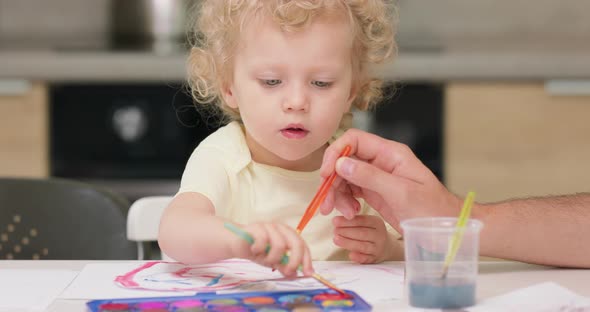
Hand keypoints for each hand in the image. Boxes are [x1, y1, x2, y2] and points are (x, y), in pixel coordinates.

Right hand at [239, 222, 313, 276]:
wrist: (236, 242)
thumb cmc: (256, 250)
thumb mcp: (272, 261)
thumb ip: (284, 267)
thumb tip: (296, 274)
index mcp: (288, 235)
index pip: (303, 246)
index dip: (307, 260)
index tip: (307, 273)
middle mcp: (281, 229)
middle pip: (297, 243)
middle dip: (295, 260)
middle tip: (288, 271)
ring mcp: (269, 226)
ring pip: (280, 244)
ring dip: (272, 258)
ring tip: (264, 259)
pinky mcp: (257, 227)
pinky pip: (263, 240)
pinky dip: (259, 250)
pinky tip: (254, 251)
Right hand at [319, 129, 460, 232]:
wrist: (446, 230)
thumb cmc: (433, 210)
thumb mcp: (401, 193)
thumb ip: (370, 177)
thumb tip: (341, 164)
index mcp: (390, 153)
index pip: (354, 140)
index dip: (336, 153)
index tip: (326, 174)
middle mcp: (381, 162)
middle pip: (344, 160)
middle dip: (332, 181)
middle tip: (327, 204)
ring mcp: (376, 177)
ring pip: (344, 178)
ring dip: (338, 195)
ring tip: (346, 214)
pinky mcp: (374, 193)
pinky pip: (351, 191)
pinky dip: (345, 202)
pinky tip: (351, 213)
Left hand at [333, 215, 394, 263]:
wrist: (387, 247)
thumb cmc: (370, 232)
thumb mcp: (367, 223)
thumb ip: (354, 220)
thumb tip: (337, 219)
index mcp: (377, 223)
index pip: (362, 221)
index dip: (348, 221)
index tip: (335, 221)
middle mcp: (380, 235)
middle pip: (362, 233)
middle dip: (346, 231)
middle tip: (335, 230)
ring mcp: (378, 248)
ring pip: (363, 246)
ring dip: (348, 243)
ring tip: (336, 239)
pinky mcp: (375, 259)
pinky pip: (366, 259)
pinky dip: (359, 257)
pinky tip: (350, 255)